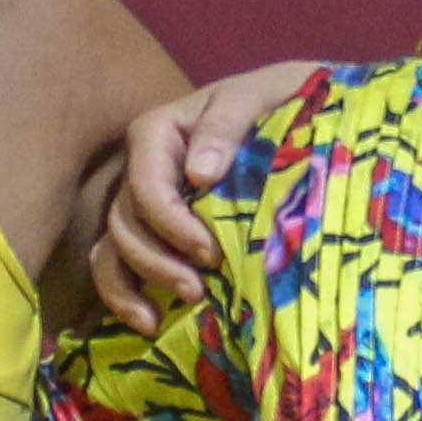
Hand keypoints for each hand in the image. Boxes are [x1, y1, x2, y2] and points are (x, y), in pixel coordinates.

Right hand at [88, 62, 315, 332]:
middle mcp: (143, 169)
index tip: (209, 252)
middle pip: (125, 221)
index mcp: (160, 132)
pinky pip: (117, 266)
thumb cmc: (282, 102)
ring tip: (184, 305)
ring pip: (115, 247)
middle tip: (200, 288)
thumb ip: (227, 124)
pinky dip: (124, 297)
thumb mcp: (260, 98)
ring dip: (138, 283)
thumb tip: (199, 173)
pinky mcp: (156, 235)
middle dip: (157, 260)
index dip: (169, 222)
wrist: (306, 114)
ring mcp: (146, 205)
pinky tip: (150, 322)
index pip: (145, 183)